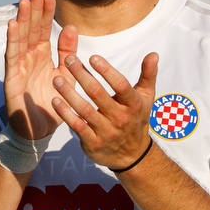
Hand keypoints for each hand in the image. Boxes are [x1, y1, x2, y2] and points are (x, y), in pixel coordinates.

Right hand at [3, 0, 76, 141]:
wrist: (39, 132)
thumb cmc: (51, 104)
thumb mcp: (66, 75)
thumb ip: (68, 52)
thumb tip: (71, 27)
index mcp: (42, 56)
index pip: (44, 29)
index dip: (46, 12)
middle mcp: (29, 58)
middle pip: (31, 30)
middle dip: (34, 10)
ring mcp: (19, 67)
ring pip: (20, 39)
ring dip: (21, 20)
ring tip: (25, 1)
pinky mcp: (11, 79)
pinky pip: (12, 57)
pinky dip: (12, 40)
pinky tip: (12, 25)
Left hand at [50, 51, 159, 169]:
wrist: (132, 155)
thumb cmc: (136, 119)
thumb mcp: (146, 98)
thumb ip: (148, 75)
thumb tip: (153, 54)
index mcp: (133, 104)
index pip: (120, 85)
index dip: (107, 71)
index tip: (93, 58)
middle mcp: (120, 118)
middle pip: (98, 94)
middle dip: (82, 75)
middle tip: (69, 59)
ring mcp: (106, 132)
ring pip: (84, 109)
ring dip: (69, 93)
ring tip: (57, 79)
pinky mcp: (93, 143)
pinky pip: (77, 126)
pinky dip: (65, 114)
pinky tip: (55, 101)